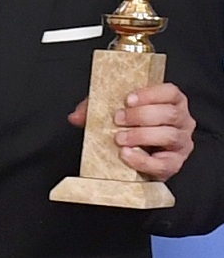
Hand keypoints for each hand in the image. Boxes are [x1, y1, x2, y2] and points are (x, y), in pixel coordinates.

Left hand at [69, 79, 197, 180]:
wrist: (135, 161)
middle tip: (118, 119)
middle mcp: (182, 122)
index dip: (150, 94)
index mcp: (172, 104)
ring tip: (120, 139)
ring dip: (141, 135)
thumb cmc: (130, 131)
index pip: (170, 92)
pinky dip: (142, 160)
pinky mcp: (174, 164)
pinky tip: (126, 154)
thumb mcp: (113, 115)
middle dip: (141, 115)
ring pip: (169, 136)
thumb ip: (95, 110)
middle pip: (169, 114)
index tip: (128, 99)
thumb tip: (76, 116)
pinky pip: (163, 164)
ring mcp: (181, 143)